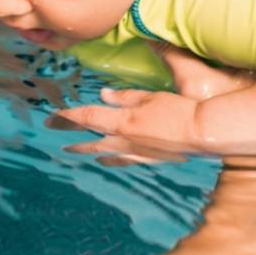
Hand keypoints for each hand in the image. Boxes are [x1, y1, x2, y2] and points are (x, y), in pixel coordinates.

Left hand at [53, 87, 200, 154]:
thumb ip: (124, 97)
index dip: (67, 118)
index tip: (51, 118)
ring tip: (75, 151)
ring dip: (88, 151)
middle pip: (91, 141)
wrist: (204, 133)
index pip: (87, 119)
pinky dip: (111, 159)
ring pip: (105, 153)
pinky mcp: (150, 159)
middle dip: (72, 139)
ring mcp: (137, 153)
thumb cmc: (178, 109)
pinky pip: (124, 160)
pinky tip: (107, 160)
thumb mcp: (149, 97)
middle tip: (57, 139)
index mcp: (122, 122)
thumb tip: (103, 94)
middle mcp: (125, 141)